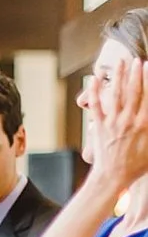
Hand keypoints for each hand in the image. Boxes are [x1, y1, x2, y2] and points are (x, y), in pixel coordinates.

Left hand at [97, 52, 147, 191]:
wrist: (114, 177)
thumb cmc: (137, 165)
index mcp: (145, 124)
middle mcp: (129, 120)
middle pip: (134, 91)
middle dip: (136, 74)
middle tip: (137, 59)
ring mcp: (113, 123)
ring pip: (116, 94)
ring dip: (118, 77)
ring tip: (121, 62)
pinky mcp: (99, 127)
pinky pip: (97, 105)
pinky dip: (95, 91)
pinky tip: (94, 79)